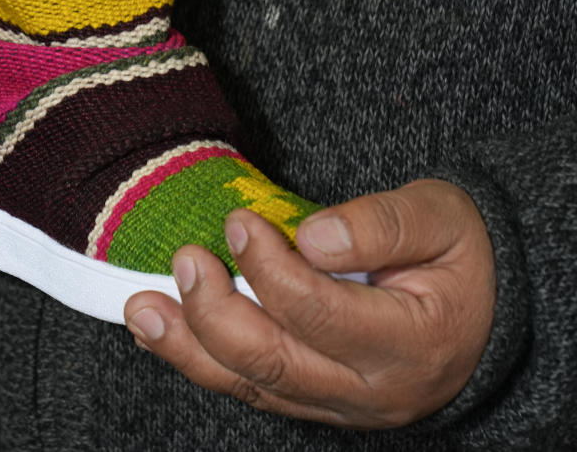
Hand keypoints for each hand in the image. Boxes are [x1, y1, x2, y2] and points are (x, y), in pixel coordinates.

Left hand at [124, 179, 494, 428]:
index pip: (322, 314)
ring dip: (188, 349)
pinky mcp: (314, 403)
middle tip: (185, 261)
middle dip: (216, 313)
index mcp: (412, 343)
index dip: (270, 268)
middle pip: (276, 364)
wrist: (482, 314)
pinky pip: (251, 390)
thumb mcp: (442, 219)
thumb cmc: (461, 258)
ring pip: (253, 387)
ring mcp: (339, 405)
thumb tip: (312, 237)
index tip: (238, 222)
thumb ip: (383, 224)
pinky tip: (162, 333)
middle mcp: (371, 389)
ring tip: (142, 310)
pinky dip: (201, 362)